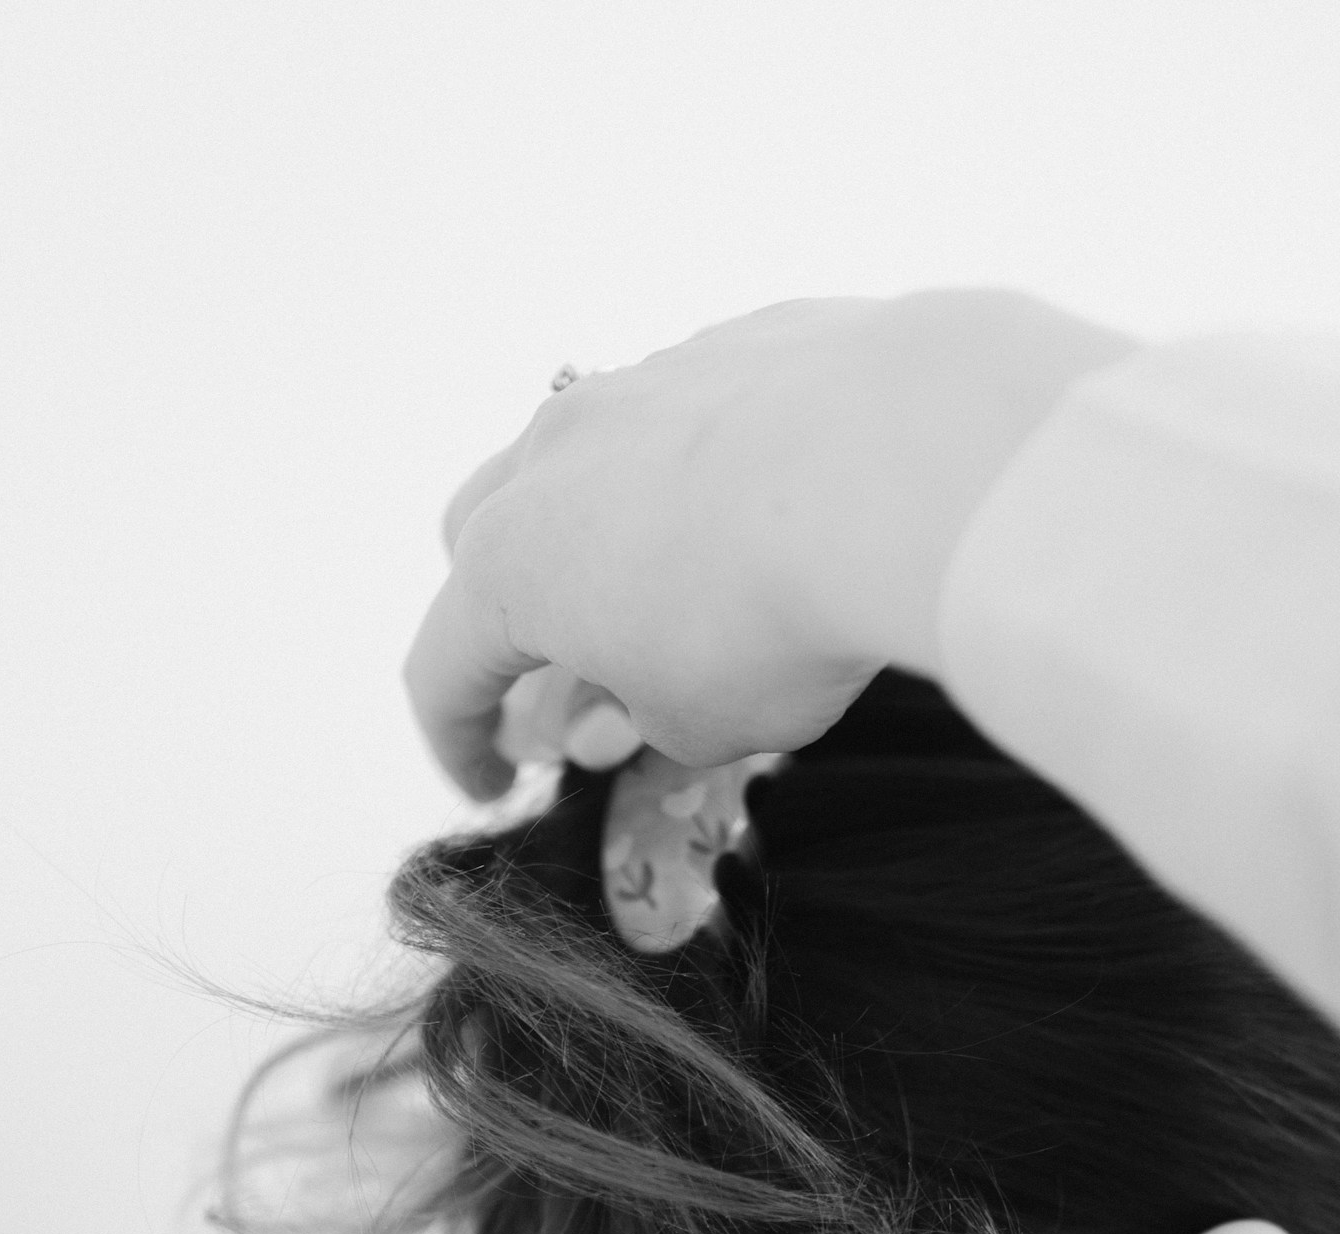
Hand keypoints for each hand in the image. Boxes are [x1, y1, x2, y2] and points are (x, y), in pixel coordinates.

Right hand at [404, 290, 1135, 800]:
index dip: (463, 741)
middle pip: (482, 536)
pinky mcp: (734, 343)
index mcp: (510, 567)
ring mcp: (641, 385)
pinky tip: (769, 521)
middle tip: (563, 675)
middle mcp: (552, 455)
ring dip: (603, 534)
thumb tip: (625, 709)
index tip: (497, 784)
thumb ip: (644, 725)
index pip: (445, 671)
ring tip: (673, 597)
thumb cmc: (771, 619)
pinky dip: (702, 480)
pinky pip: (691, 421)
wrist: (894, 463)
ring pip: (583, 461)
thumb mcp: (699, 727)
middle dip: (504, 614)